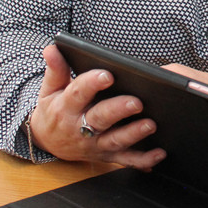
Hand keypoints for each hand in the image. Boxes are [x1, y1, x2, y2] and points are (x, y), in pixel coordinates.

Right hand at [28, 44, 165, 168]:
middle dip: (118, 111)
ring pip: (115, 140)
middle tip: (137, 102)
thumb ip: (56, 69)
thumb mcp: (50, 89)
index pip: (78, 94)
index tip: (107, 75)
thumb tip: (52, 48)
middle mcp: (80, 128)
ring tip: (150, 124)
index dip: (91, 84)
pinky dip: (143, 160)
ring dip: (133, 134)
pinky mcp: (107, 155)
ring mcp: (95, 144)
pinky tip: (159, 153)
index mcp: (66, 107)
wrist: (48, 141)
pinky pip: (126, 160)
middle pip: (100, 119)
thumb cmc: (55, 109)